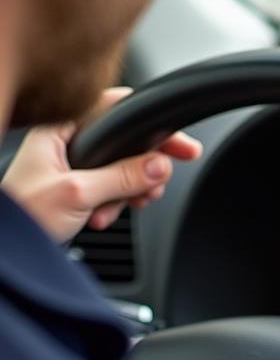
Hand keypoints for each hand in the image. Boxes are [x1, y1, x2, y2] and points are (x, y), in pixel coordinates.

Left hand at [1, 88, 201, 242]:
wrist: (7, 248)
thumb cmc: (23, 213)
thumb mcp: (79, 193)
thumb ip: (122, 177)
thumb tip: (160, 166)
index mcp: (61, 129)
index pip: (117, 111)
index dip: (152, 125)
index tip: (182, 145)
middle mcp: (68, 142)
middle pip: (125, 145)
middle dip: (143, 171)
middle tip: (153, 190)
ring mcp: (73, 166)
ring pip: (121, 172)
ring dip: (127, 194)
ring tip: (118, 210)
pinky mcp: (77, 188)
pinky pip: (110, 190)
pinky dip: (114, 205)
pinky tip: (102, 217)